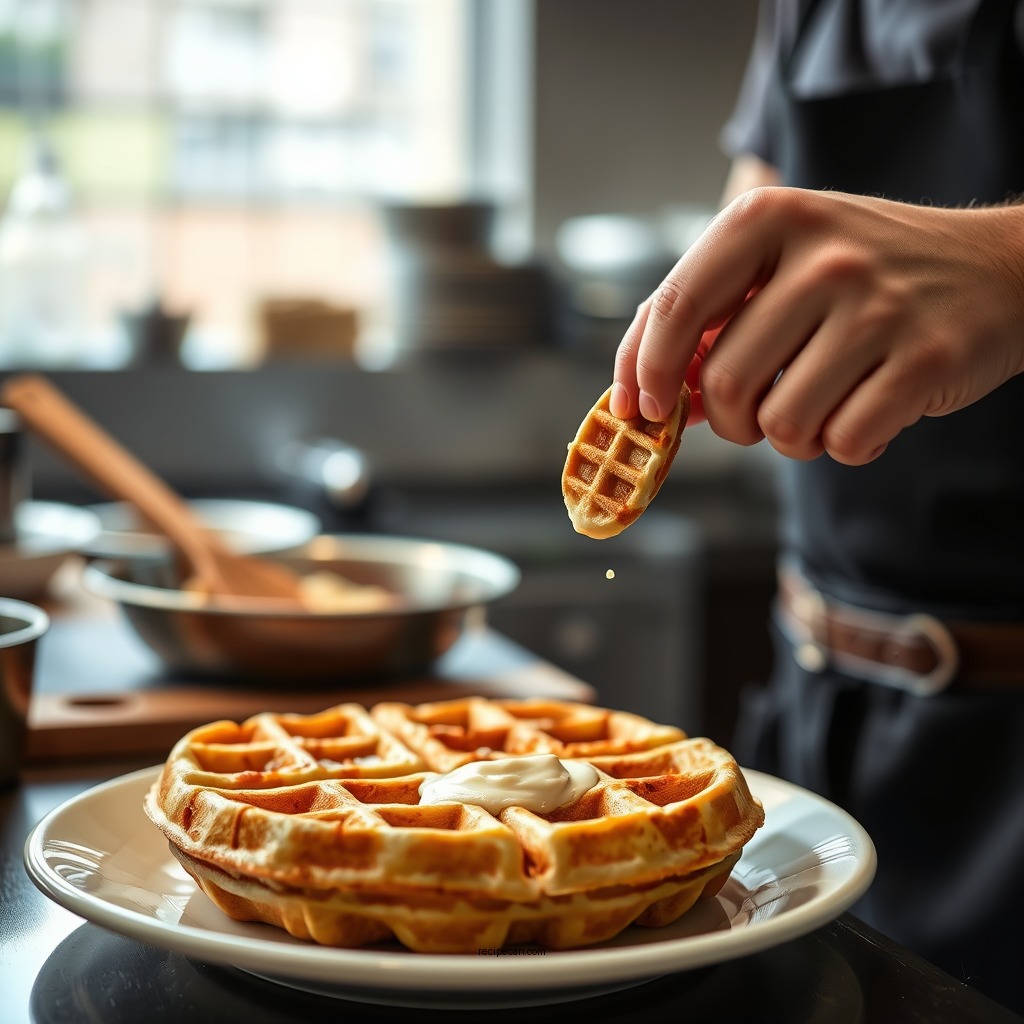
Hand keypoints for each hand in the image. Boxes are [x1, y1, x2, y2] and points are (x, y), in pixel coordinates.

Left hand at [611, 186, 1023, 464]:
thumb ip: (710, 314)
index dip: (643, 369)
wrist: (999, 268)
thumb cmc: (867, 273)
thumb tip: (644, 391)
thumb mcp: (783, 262)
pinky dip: (843, 446)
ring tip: (818, 410)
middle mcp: (823, 256)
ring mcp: (878, 307)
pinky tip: (866, 414)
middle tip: (754, 415)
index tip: (640, 408)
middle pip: (723, 381)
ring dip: (788, 439)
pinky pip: (844, 442)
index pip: (674, 304)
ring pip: (780, 423)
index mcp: (770, 220)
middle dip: (729, 420)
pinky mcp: (925, 359)